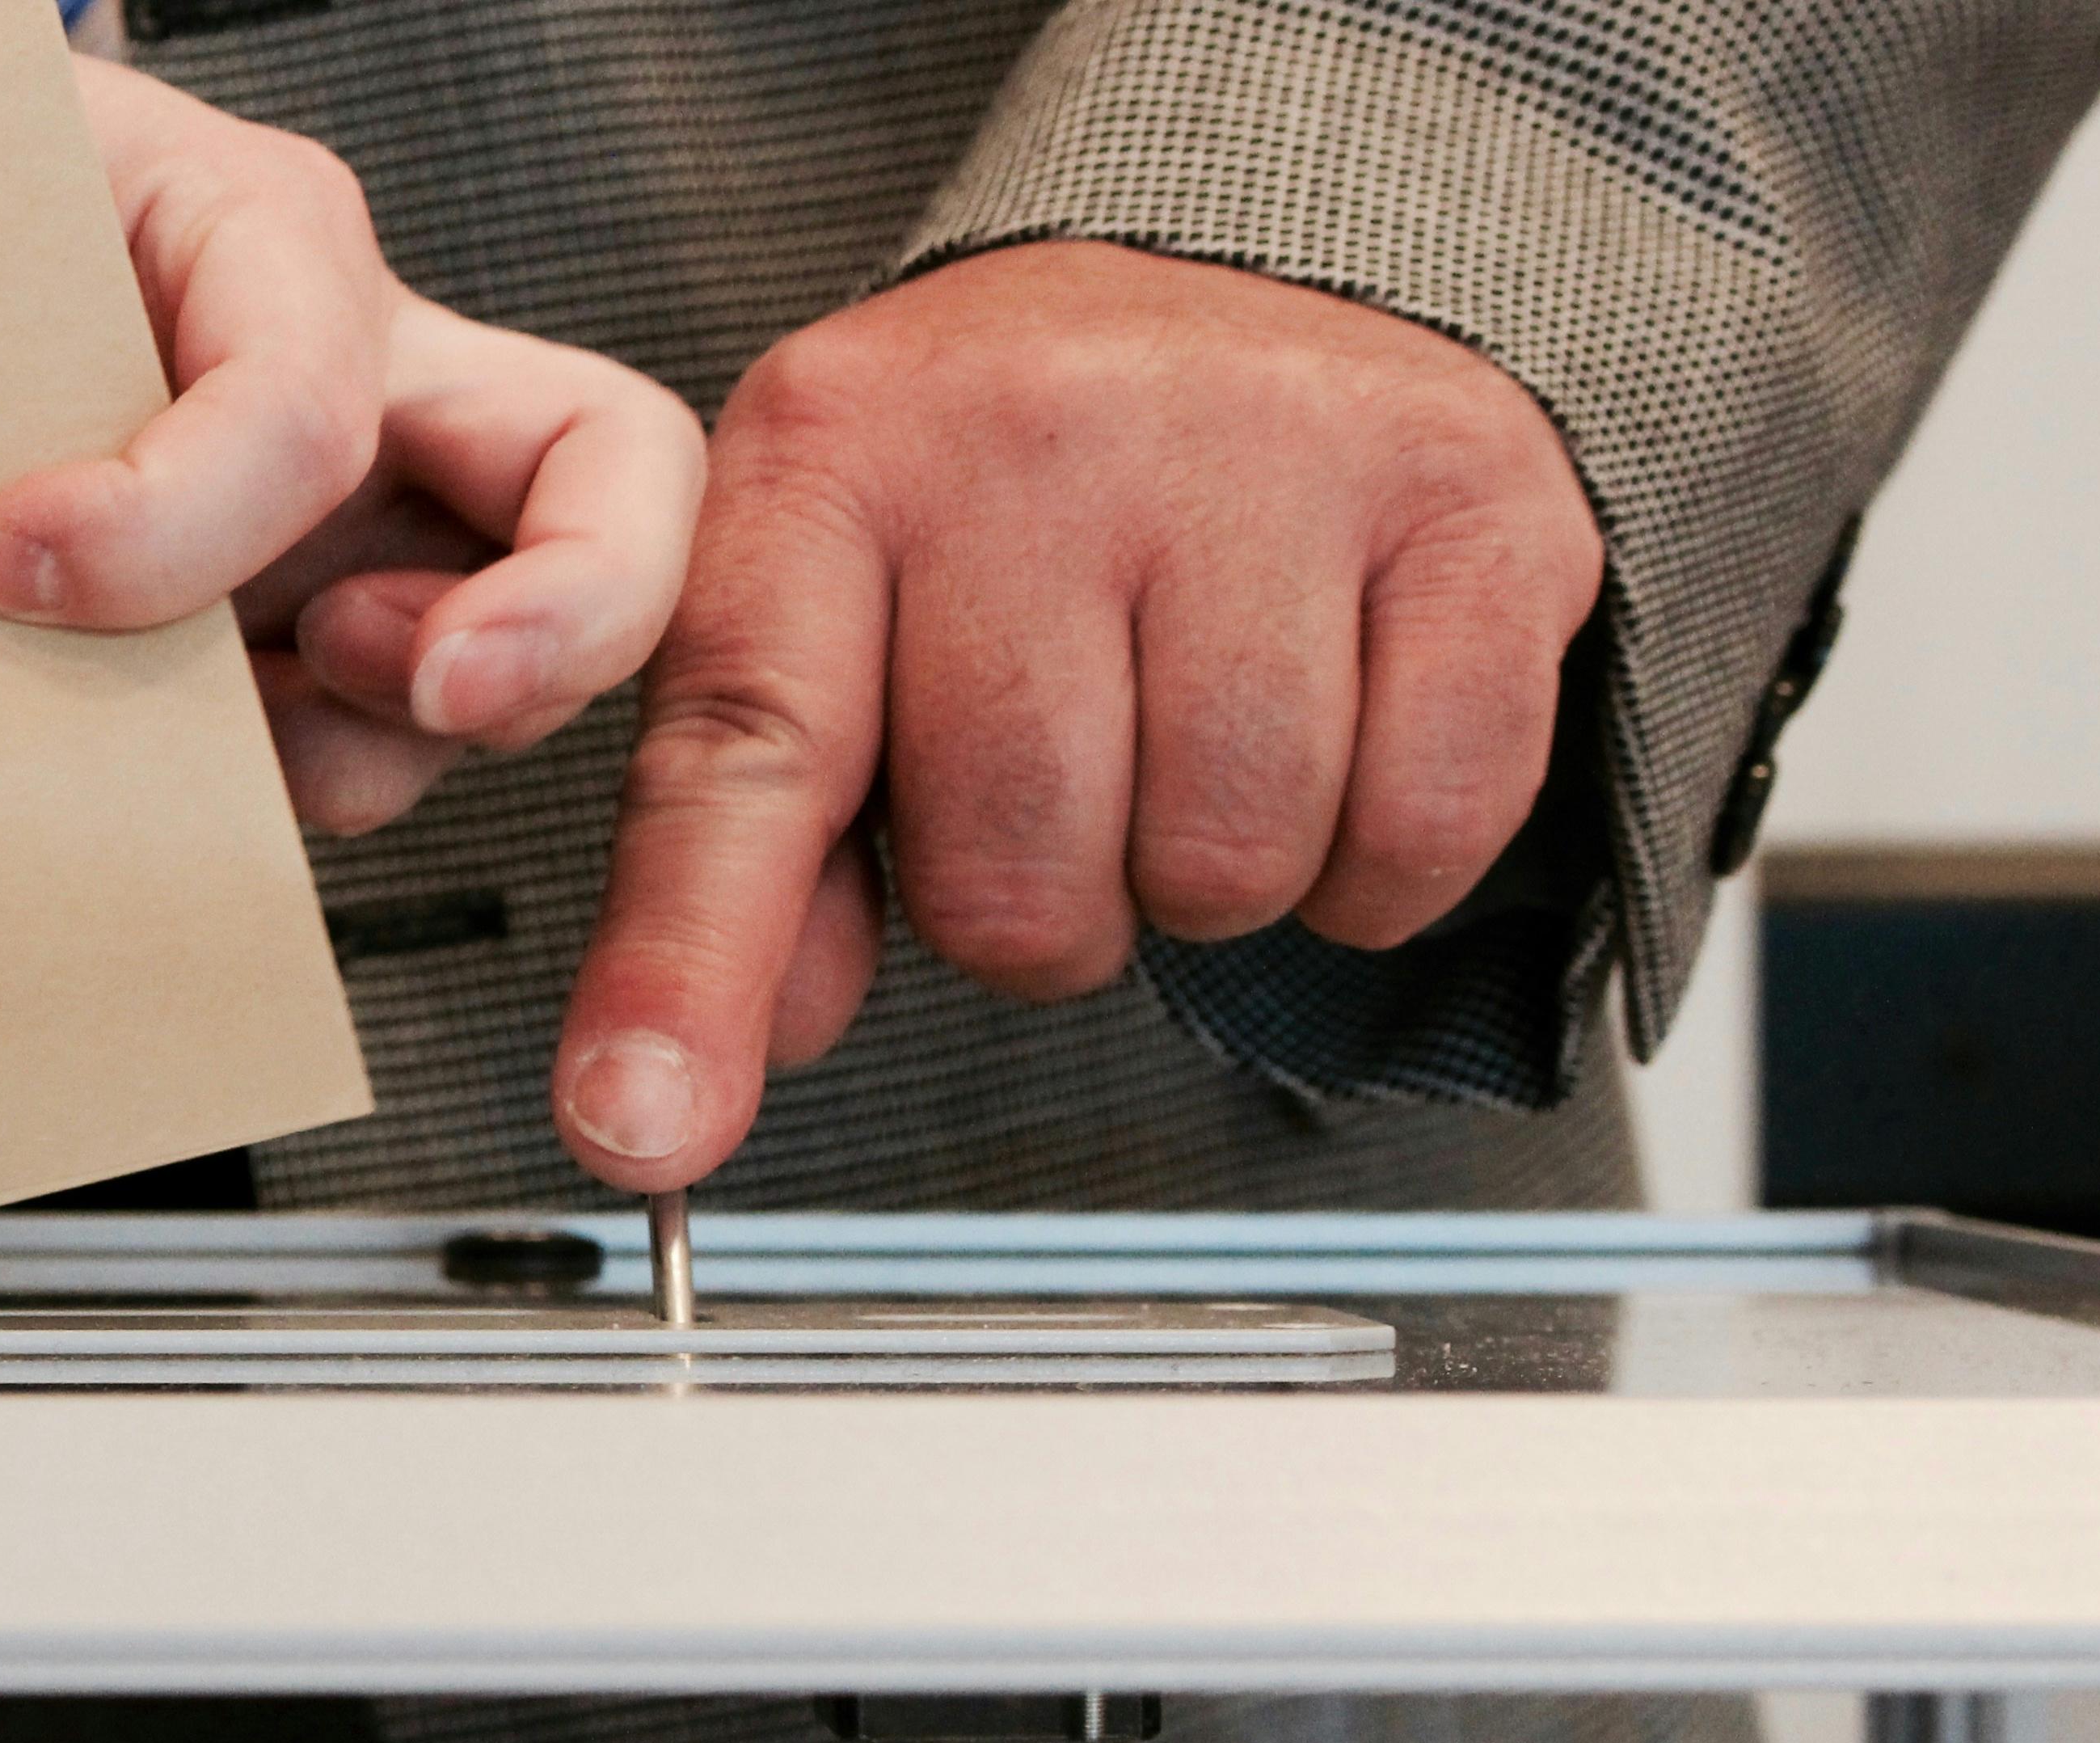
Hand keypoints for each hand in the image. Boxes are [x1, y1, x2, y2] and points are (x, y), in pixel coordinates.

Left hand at [0, 61, 705, 833]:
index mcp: (269, 235)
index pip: (306, 403)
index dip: (165, 519)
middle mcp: (374, 380)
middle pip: (614, 476)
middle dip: (573, 612)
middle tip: (439, 692)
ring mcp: (376, 524)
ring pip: (504, 664)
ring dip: (381, 740)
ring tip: (211, 734)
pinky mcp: (322, 648)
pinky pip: (379, 749)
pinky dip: (298, 790)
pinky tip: (171, 776)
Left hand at [554, 240, 1604, 1188]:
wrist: (1259, 261)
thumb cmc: (1015, 476)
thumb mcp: (828, 603)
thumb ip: (748, 845)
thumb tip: (687, 1070)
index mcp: (831, 458)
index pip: (745, 758)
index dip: (685, 969)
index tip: (636, 1125)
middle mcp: (1030, 431)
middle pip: (1014, 877)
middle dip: (1038, 907)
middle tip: (1060, 785)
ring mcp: (1262, 447)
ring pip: (1222, 866)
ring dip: (1202, 881)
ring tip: (1186, 738)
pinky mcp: (1463, 498)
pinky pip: (1418, 826)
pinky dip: (1377, 859)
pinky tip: (1332, 741)